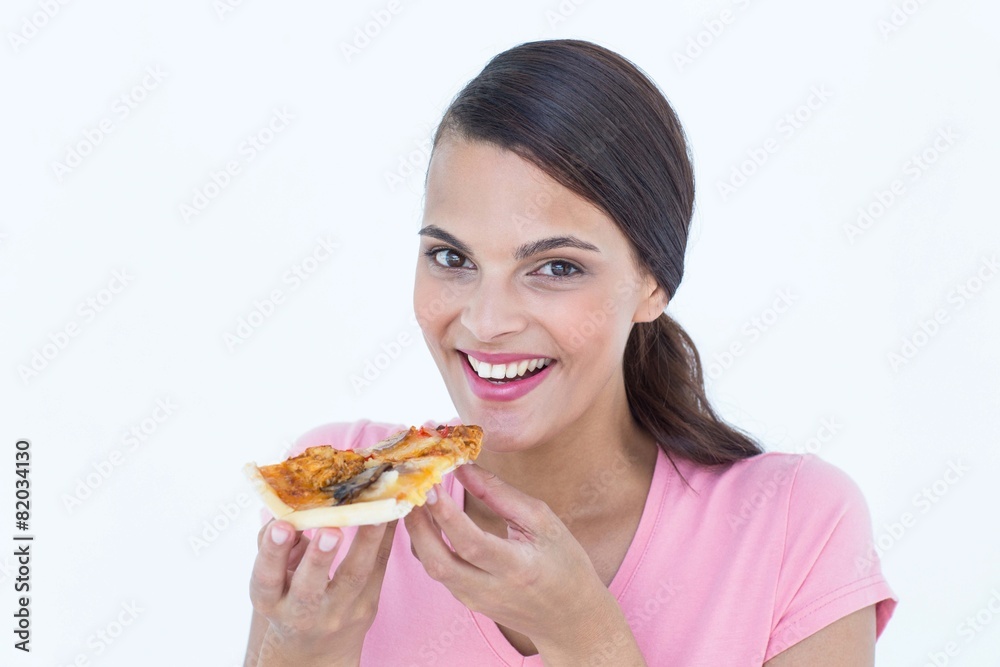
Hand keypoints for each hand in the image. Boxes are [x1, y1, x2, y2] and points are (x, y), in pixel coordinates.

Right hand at [249, 519, 396, 665]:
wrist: (316, 647)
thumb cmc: (289, 599)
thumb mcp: (273, 579)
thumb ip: (273, 546)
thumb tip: (281, 508)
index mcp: (271, 601)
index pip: (267, 579)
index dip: (273, 552)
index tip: (282, 525)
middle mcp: (303, 614)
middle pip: (310, 589)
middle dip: (319, 558)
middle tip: (330, 530)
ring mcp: (339, 612)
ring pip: (354, 577)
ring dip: (365, 543)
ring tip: (375, 515)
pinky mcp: (367, 606)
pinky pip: (379, 567)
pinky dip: (386, 538)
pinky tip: (393, 513)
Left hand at [404, 464, 636, 660]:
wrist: (569, 617)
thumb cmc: (564, 563)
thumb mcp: (543, 521)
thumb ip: (500, 495)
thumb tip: (464, 468)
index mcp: (517, 568)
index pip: (472, 543)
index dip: (447, 514)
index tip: (431, 484)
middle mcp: (491, 590)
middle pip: (439, 561)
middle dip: (418, 524)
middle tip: (412, 489)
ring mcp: (475, 600)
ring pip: (432, 568)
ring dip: (417, 533)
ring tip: (414, 498)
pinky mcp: (467, 601)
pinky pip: (438, 572)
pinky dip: (426, 544)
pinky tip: (426, 520)